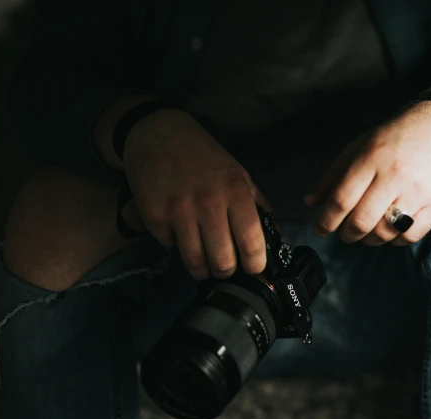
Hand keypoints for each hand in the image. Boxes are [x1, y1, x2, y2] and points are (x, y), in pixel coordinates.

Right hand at [122, 109, 270, 279]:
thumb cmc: (203, 157)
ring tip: (204, 263)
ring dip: (202, 269)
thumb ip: (258, 205)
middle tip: (226, 268)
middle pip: (223, 262)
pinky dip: (176, 246)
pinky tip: (180, 233)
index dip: (256, 266)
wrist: (158, 133)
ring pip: (195, 263)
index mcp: (235, 192)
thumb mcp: (238, 174)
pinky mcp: (153, 215)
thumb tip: (277, 235)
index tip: (254, 270)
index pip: (252, 243)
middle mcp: (208, 202)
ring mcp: (178, 210)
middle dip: (227, 272)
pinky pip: (170, 247)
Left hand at [304, 101, 430, 245]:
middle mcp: (395, 175)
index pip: (342, 200)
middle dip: (346, 235)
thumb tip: (310, 203)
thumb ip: (333, 175)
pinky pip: (409, 236)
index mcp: (371, 158)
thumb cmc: (395, 138)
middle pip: (361, 221)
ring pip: (384, 233)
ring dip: (370, 239)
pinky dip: (395, 240)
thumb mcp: (359, 147)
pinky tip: (392, 229)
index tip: (321, 229)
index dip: (327, 221)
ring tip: (368, 232)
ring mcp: (418, 191)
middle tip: (345, 234)